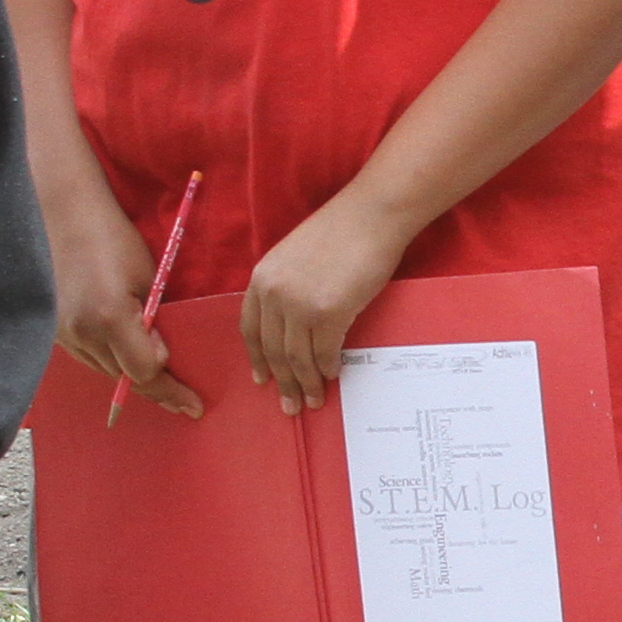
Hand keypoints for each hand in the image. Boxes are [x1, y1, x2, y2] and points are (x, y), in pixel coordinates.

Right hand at [46, 191, 195, 421]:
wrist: (63, 215)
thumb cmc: (113, 238)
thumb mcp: (148, 278)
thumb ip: (153, 323)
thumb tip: (159, 358)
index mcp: (109, 318)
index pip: (144, 373)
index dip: (170, 387)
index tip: (193, 404)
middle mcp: (82, 333)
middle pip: (124, 379)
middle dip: (156, 389)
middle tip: (184, 401)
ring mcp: (63, 335)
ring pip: (105, 372)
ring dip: (131, 377)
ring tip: (161, 383)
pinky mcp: (54, 331)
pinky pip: (88, 357)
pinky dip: (110, 361)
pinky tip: (127, 359)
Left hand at [237, 196, 408, 406]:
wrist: (371, 215)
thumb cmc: (341, 232)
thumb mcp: (295, 258)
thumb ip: (285, 288)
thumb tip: (292, 326)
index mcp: (262, 278)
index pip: (250, 329)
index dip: (257, 358)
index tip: (262, 379)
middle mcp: (274, 293)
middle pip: (272, 350)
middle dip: (283, 382)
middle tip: (291, 405)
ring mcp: (299, 304)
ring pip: (296, 358)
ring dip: (306, 383)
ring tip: (315, 400)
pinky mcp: (328, 312)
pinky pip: (324, 352)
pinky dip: (327, 368)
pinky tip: (332, 375)